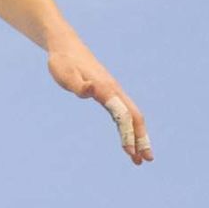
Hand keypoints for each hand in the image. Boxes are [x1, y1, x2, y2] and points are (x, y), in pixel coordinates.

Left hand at [47, 36, 152, 164]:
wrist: (65, 47)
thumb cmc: (63, 62)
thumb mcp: (65, 75)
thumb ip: (78, 85)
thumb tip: (91, 90)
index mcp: (106, 88)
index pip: (123, 115)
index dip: (128, 134)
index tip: (129, 153)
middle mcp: (114, 90)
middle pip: (135, 117)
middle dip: (141, 139)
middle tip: (145, 160)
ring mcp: (113, 92)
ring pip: (131, 116)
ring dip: (137, 137)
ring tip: (138, 157)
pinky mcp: (108, 93)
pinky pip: (123, 113)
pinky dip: (127, 128)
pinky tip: (127, 140)